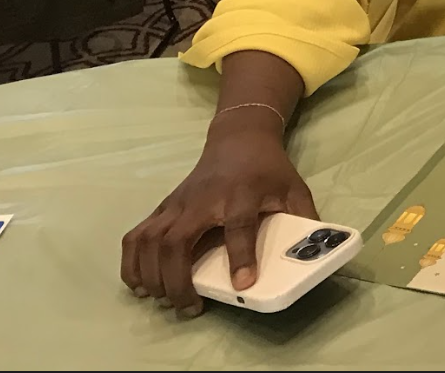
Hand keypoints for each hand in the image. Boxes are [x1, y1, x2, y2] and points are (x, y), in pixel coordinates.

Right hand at [120, 110, 316, 315]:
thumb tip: (314, 254)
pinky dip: (131, 261)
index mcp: (242, 194)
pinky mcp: (164, 206)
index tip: (242, 285)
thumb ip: (304, 220)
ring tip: (162, 300)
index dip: (241, 255)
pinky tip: (139, 283)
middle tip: (188, 306)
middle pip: (178, 240)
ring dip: (150, 274)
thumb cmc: (269, 169)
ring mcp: (178, 203)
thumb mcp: (295, 189)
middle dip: (177, 279)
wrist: (240, 138)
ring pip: (150, 239)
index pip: (239, 225)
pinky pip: (137, 234)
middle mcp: (204, 199)